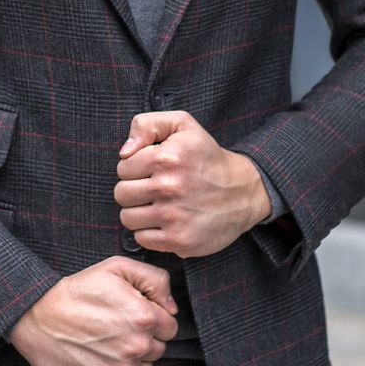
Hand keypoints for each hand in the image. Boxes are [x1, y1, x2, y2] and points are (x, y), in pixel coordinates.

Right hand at [7, 256, 178, 365]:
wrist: (36, 318)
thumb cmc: (77, 291)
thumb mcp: (116, 268)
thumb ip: (155, 280)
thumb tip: (171, 308)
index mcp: (143, 317)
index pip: (170, 326)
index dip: (153, 318)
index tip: (132, 314)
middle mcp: (136, 347)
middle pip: (159, 348)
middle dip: (143, 338)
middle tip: (115, 326)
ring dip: (131, 357)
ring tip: (104, 341)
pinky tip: (96, 356)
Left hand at [113, 110, 271, 258]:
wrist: (243, 191)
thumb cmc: (207, 157)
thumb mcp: (182, 125)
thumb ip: (146, 125)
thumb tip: (124, 152)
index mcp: (166, 157)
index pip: (123, 167)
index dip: (135, 168)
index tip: (152, 170)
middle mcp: (169, 187)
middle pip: (121, 194)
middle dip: (134, 190)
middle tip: (153, 189)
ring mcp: (174, 216)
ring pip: (128, 218)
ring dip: (139, 212)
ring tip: (158, 205)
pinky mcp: (179, 240)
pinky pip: (142, 238)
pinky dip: (149, 232)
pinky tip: (165, 221)